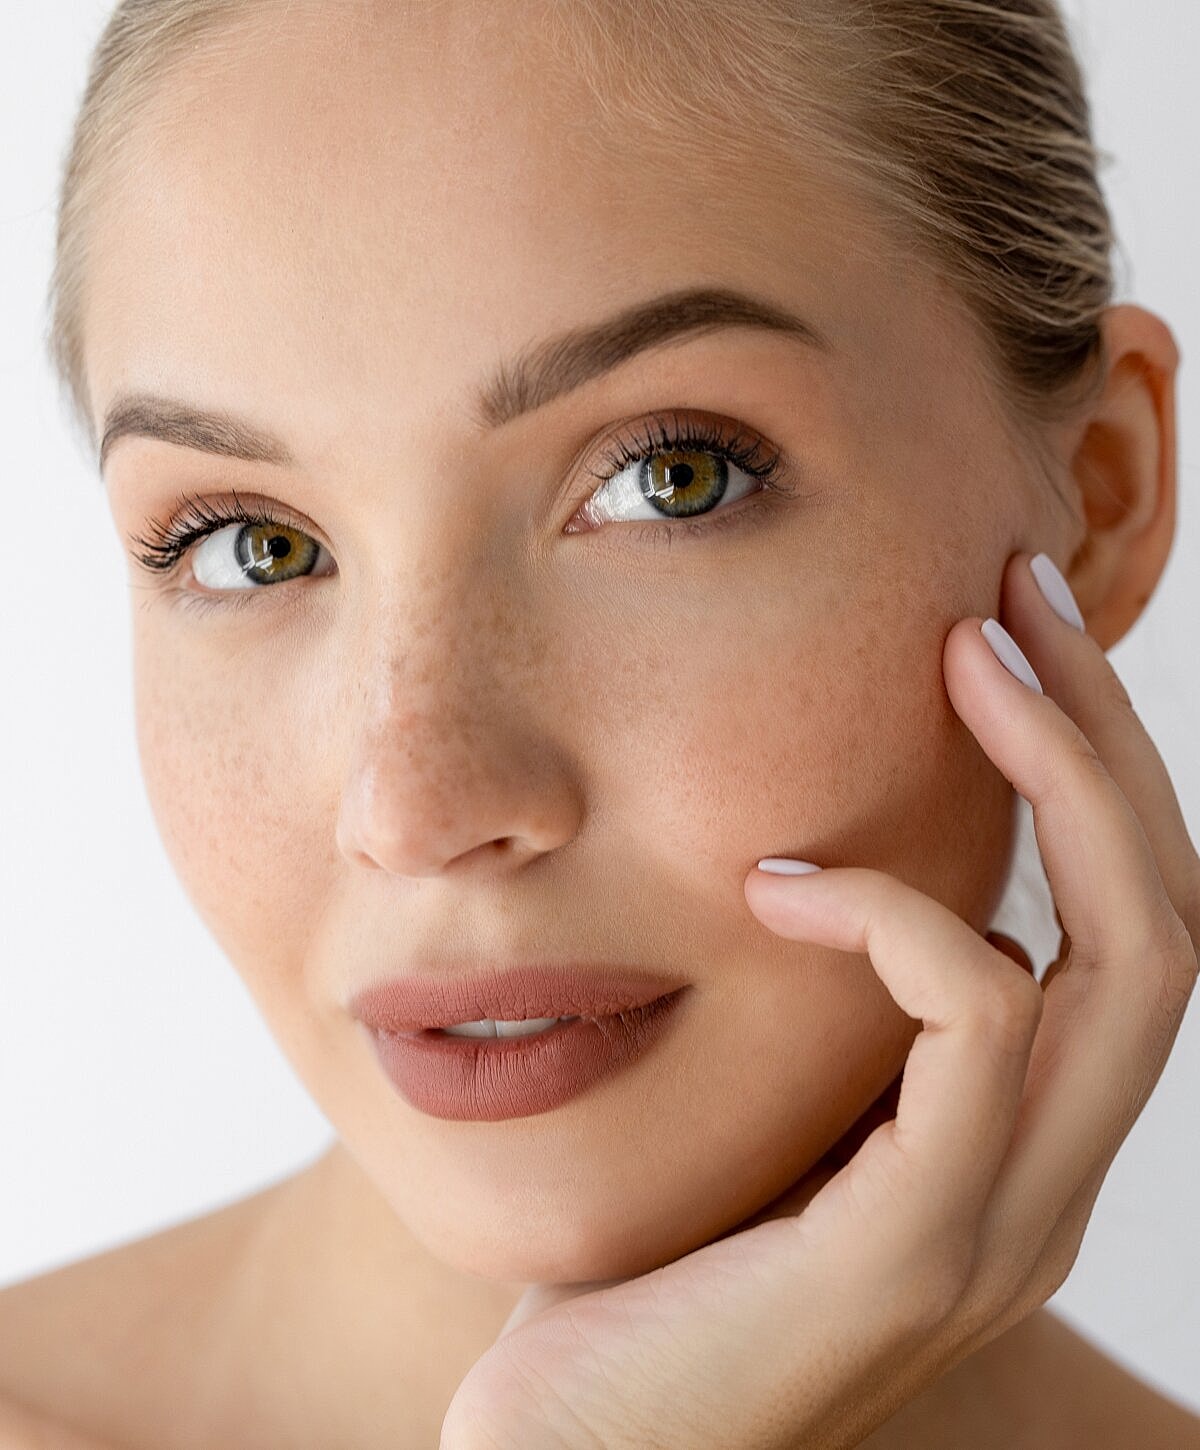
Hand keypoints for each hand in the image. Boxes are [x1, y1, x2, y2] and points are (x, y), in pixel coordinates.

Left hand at [439, 550, 1199, 1449]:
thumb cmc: (647, 1274)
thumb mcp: (764, 1111)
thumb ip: (827, 1017)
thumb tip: (809, 858)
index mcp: (1016, 1146)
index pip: (1125, 934)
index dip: (1094, 775)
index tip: (1006, 640)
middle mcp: (1046, 1182)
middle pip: (1164, 921)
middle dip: (1105, 742)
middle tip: (1014, 597)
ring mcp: (1000, 1223)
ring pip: (1127, 962)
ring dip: (1058, 782)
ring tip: (966, 657)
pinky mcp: (914, 1247)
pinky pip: (976, 1029)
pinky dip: (898, 917)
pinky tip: (778, 879)